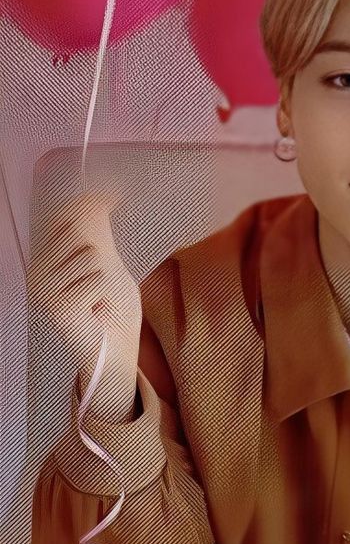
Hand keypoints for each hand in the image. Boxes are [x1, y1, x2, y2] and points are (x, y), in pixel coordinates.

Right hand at [27, 189, 141, 415]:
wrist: (117, 350)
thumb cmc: (112, 306)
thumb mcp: (108, 261)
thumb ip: (98, 231)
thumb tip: (100, 193)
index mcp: (45, 258)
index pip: (66, 216)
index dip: (92, 204)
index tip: (113, 194)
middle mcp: (37, 272)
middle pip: (80, 232)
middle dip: (104, 254)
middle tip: (102, 283)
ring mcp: (44, 290)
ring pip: (92, 256)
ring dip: (107, 276)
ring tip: (99, 297)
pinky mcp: (58, 306)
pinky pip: (97, 279)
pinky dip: (107, 291)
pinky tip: (98, 306)